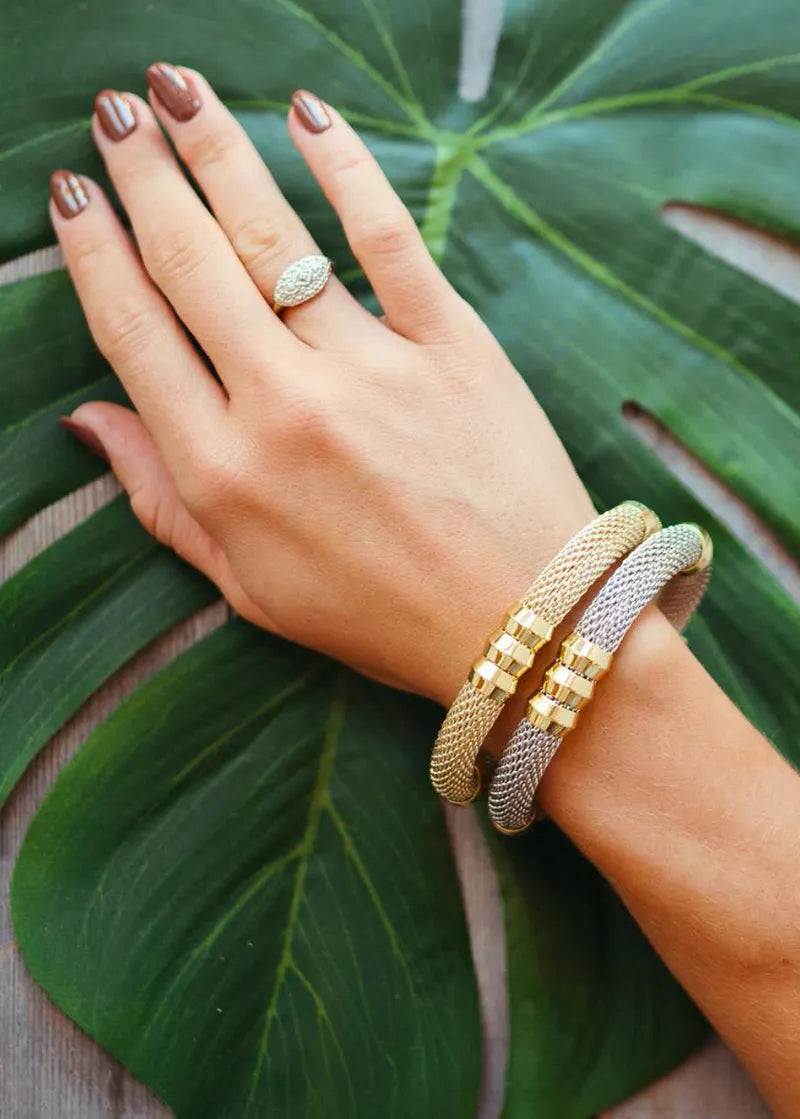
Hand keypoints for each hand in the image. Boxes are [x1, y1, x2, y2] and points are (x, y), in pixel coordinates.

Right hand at [55, 66, 592, 705]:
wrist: (523, 627)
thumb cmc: (380, 619)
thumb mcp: (249, 587)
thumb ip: (163, 503)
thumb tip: (89, 423)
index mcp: (224, 473)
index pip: (133, 334)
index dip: (93, 253)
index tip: (73, 198)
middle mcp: (284, 409)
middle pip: (190, 265)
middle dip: (141, 176)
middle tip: (116, 116)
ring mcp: (371, 370)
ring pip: (271, 237)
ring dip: (215, 151)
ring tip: (178, 92)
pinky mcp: (453, 347)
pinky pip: (388, 237)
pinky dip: (346, 169)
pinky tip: (306, 116)